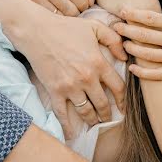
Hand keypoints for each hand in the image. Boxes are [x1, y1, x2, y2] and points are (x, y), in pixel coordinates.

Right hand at [0, 0, 97, 15]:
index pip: (82, 2)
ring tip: (62, 18)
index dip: (84, 8)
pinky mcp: (28, 9)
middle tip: (71, 14)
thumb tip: (92, 1)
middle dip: (75, 16)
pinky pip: (48, 23)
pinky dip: (54, 25)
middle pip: (71, 12)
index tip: (79, 7)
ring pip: (60, 20)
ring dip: (65, 22)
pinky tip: (53, 22)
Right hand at [12, 12, 126, 135]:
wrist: (37, 31)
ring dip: (92, 120)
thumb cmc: (66, 27)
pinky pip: (63, 114)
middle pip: (103, 104)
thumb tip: (125, 57)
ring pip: (86, 111)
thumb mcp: (94, 27)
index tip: (123, 107)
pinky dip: (68, 127)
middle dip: (107, 114)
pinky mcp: (55, 91)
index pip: (118, 88)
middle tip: (108, 118)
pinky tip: (72, 134)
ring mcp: (70, 87)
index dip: (123, 100)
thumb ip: (113, 40)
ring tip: (94, 123)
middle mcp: (87, 78)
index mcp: (99, 63)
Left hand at [113, 0, 161, 80]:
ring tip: (122, 43)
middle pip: (146, 35)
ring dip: (132, 48)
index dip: (135, 14)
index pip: (153, 18)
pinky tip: (133, 67)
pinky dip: (143, 72)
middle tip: (115, 26)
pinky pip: (158, 74)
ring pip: (148, 54)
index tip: (124, 11)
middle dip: (127, 29)